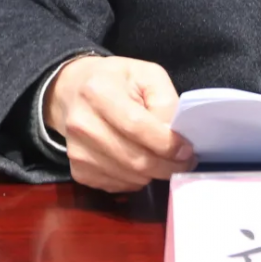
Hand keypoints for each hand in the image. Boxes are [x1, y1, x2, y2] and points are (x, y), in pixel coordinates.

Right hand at [44, 55, 195, 192]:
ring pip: (128, 176)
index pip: (136, 126)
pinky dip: (136, 180)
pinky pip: (117, 185)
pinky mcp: (78, 171)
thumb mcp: (147, 75)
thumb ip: (164, 101)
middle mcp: (83, 124)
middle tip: (185, 162)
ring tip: (165, 160)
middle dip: (167, 165)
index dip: (166, 143)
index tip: (187, 150)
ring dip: (154, 173)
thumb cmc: (116, 80)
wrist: (73, 90)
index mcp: (99, 92)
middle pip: (134, 158)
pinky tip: (140, 162)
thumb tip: (174, 136)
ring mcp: (77, 151)